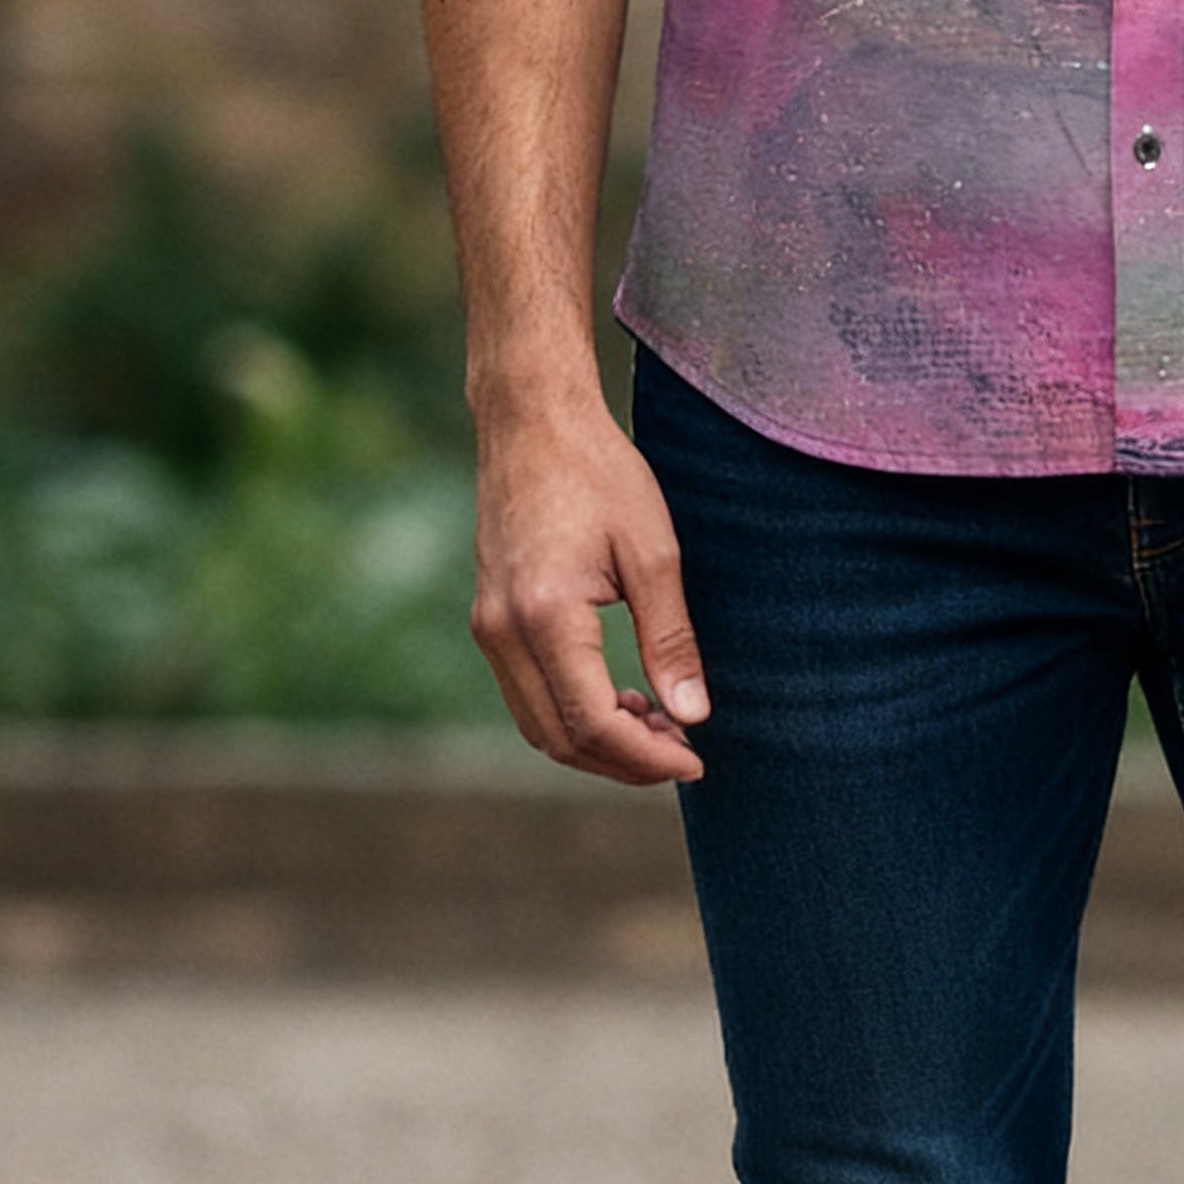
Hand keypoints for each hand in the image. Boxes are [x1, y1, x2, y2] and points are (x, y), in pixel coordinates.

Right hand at [469, 399, 708, 785]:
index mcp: (545, 614)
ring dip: (598, 743)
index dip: (646, 756)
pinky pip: (527, 695)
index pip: (591, 722)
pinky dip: (573, 714)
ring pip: (538, 725)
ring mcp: (487, 628)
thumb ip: (671, 639)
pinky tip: (621, 698)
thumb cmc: (600, 473)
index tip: (696, 758)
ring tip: (660, 727)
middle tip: (685, 751)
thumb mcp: (654, 552)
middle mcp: (502, 631)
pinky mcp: (489, 620)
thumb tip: (693, 715)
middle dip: (624, 762)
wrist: (532, 422)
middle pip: (559, 738)